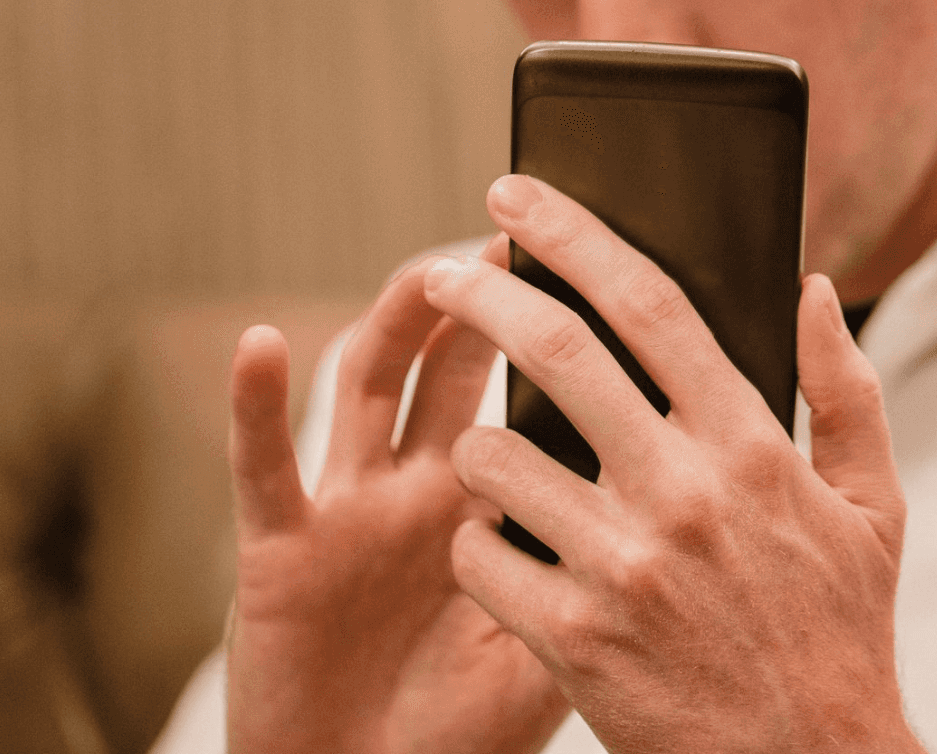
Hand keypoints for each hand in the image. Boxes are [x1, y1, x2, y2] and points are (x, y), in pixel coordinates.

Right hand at [225, 233, 567, 753]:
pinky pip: (266, 467)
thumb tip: (681, 497)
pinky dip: (255, 405)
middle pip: (455, 364)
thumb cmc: (460, 733)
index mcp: (493, 502)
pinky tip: (263, 344)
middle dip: (488, 296)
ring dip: (395, 322)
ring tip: (430, 269)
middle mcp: (422, 487)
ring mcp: (352, 508)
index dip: (559, 327)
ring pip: (370, 387)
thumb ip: (592, 571)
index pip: (530, 392)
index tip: (604, 262)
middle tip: (525, 232)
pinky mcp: (283, 547)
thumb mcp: (551, 650)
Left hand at [424, 176, 922, 753]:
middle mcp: (684, 493)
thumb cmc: (839, 634)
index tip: (518, 198)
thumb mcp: (873, 506)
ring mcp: (624, 567)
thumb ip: (845, 388)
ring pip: (494, 457)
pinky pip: (479, 555)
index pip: (649, 303)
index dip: (574, 234)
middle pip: (557, 352)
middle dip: (482, 295)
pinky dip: (477, 542)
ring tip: (494, 461)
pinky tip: (503, 550)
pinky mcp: (574, 639)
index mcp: (752, 445)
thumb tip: (813, 288)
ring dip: (477, 446)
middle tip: (443, 273)